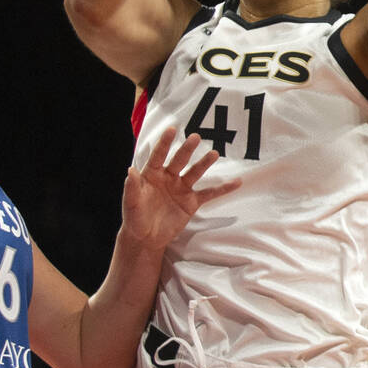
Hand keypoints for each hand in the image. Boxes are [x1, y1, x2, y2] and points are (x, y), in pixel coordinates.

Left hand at [121, 127, 239, 248]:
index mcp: (152, 174)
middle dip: (187, 149)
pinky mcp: (191, 202)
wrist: (146, 237)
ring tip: (214, 153)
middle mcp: (168, 177)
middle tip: (196, 137)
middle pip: (179, 160)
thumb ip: (132, 188)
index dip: (165, 143)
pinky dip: (223, 189)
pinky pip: (209, 194)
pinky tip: (236, 182)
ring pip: (195, 173)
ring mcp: (181, 189)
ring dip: (204, 163)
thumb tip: (130, 170)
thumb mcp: (131, 204)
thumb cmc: (135, 218)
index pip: (158, 155)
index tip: (172, 129)